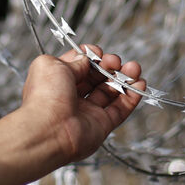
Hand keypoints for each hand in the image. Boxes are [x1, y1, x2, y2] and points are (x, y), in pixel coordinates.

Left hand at [18, 44, 144, 164]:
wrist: (48, 131)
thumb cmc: (45, 97)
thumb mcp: (53, 65)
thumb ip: (74, 60)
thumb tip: (86, 58)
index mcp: (58, 81)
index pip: (80, 65)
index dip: (92, 57)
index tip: (99, 53)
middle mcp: (72, 97)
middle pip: (98, 78)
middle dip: (111, 67)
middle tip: (117, 61)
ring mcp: (88, 112)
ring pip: (111, 92)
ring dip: (125, 79)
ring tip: (134, 69)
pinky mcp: (101, 125)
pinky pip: (120, 109)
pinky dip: (131, 97)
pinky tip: (140, 85)